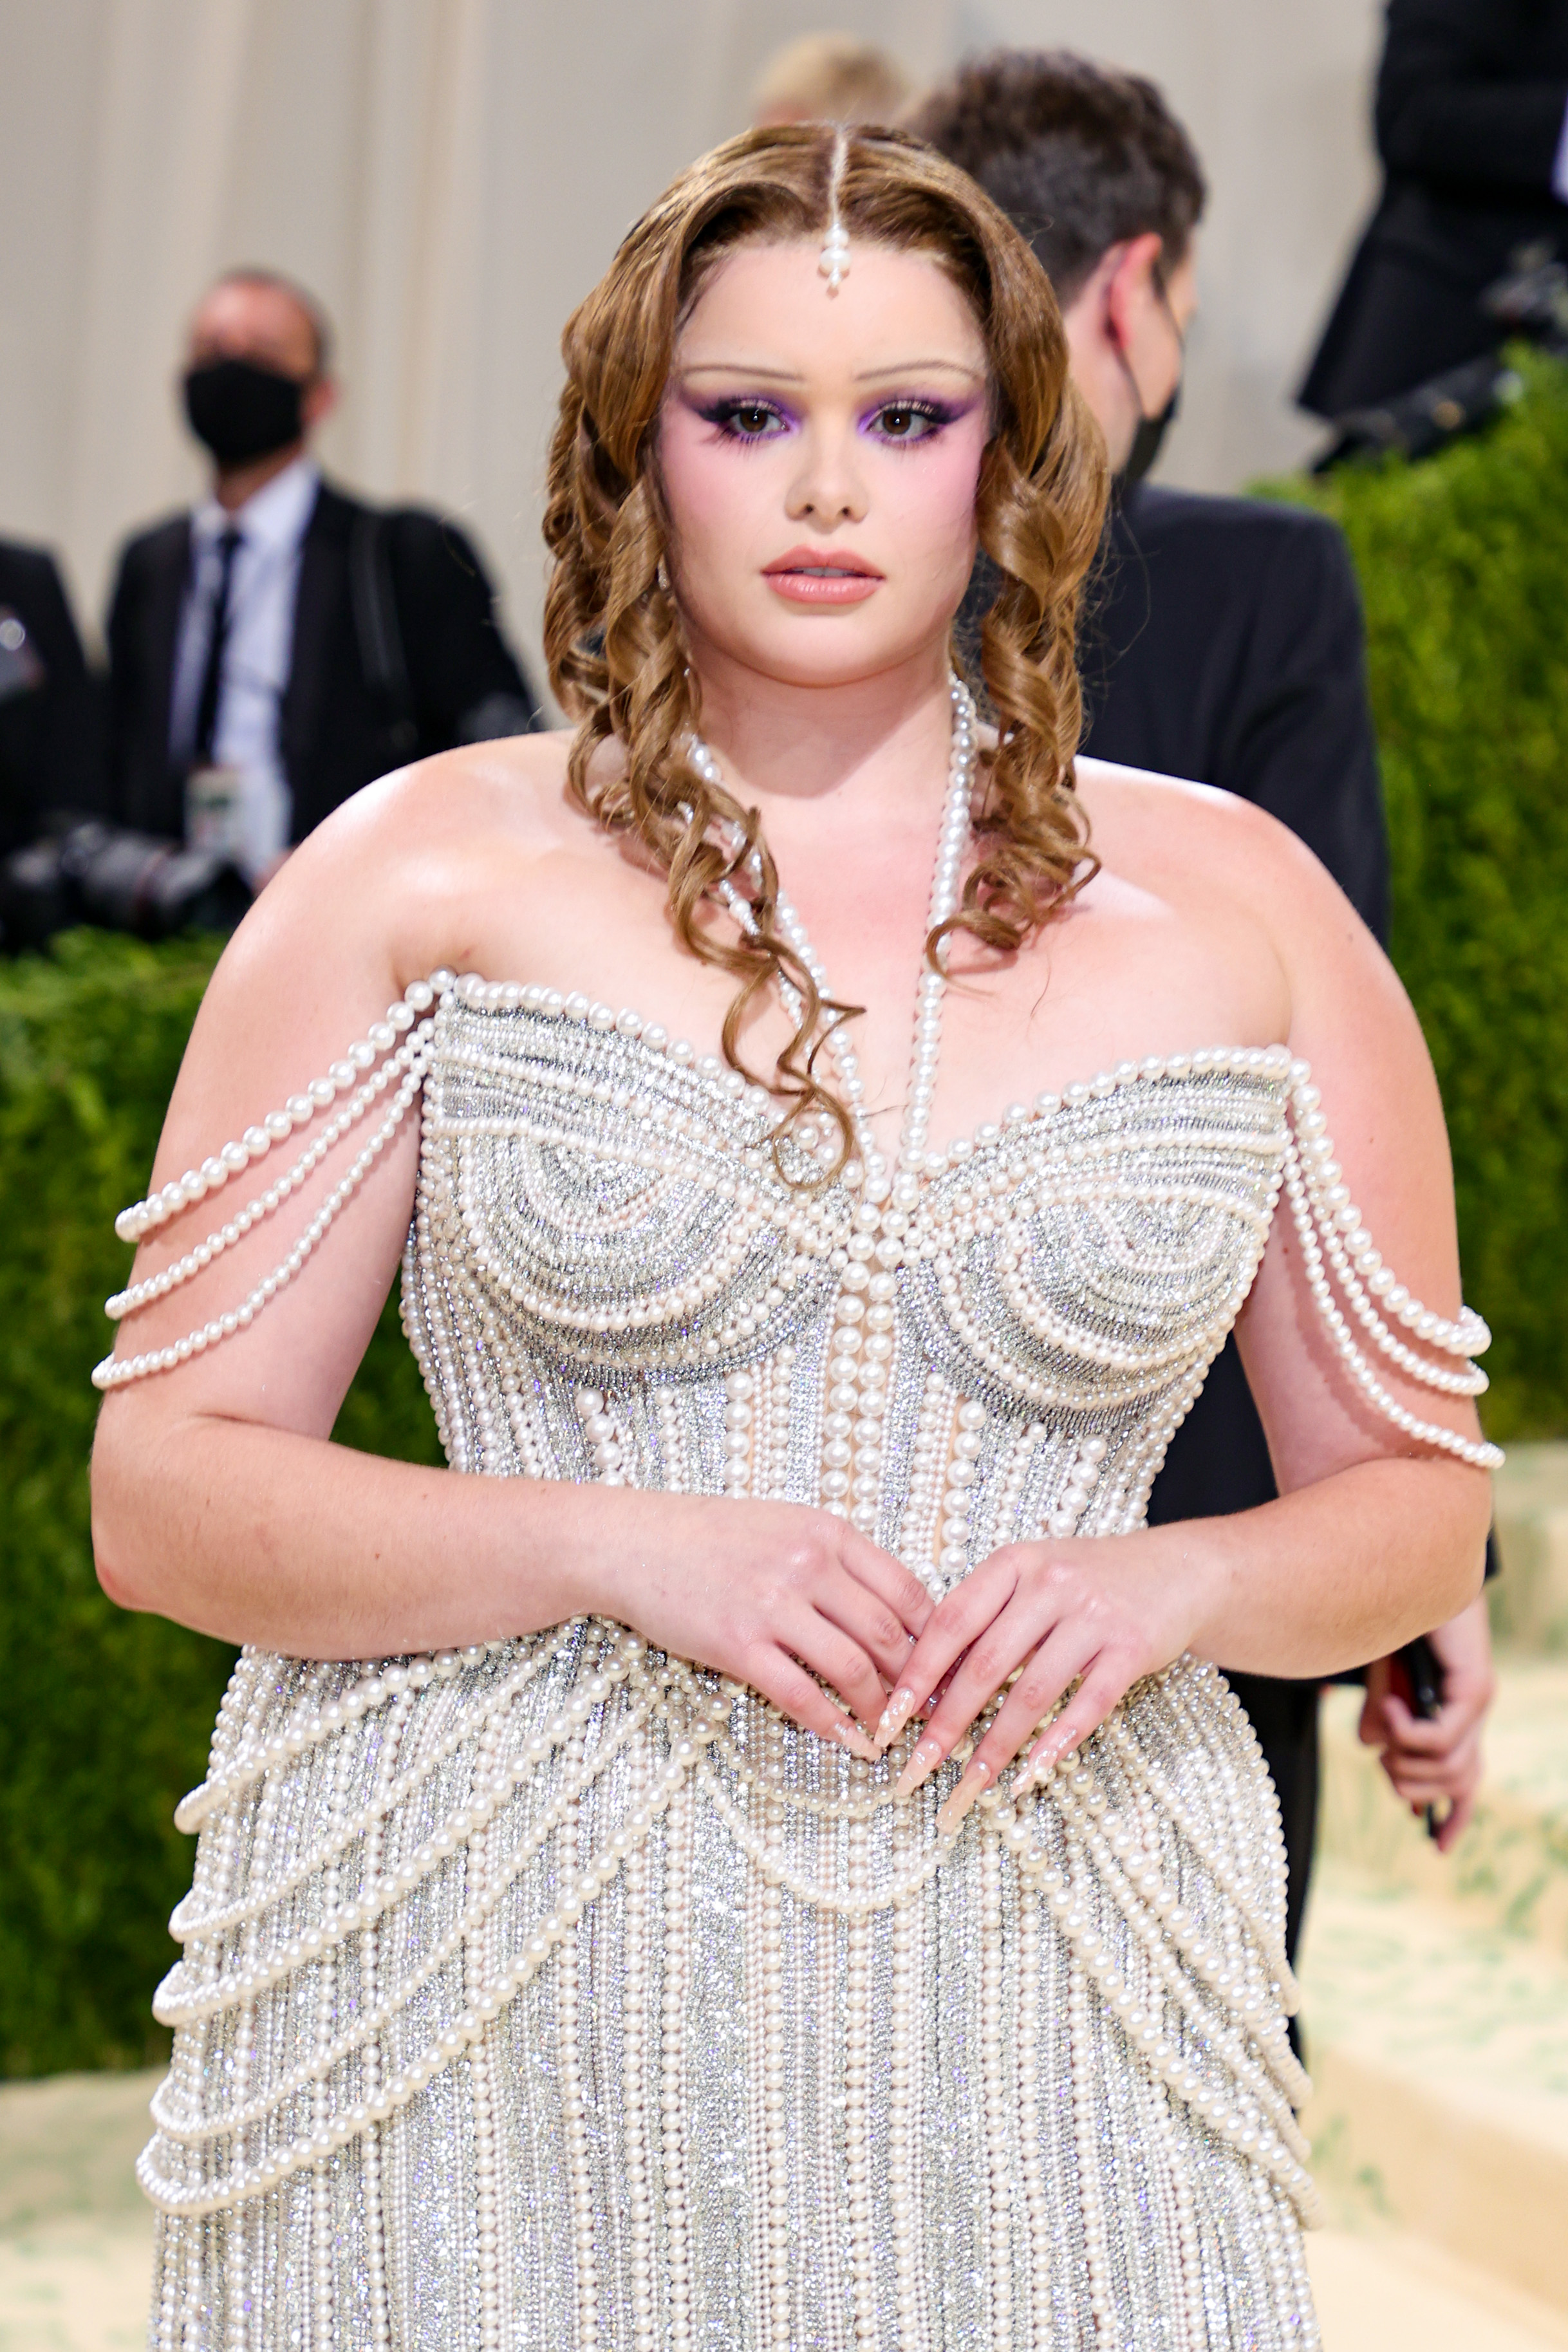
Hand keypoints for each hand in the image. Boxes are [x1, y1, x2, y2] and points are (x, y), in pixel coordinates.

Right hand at [598, 1497, 933, 1757]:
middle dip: (917, 1681)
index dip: (935, 1637)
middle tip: (929, 1712)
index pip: (907, 1590)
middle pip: (889, 1633)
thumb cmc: (710, 1538)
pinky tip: (847, 1743)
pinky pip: (800, 1694)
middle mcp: (808, 1564)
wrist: (634, 1543)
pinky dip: (831, 1725)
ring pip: (853, 1668)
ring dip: (879, 1709)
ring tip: (888, 1733)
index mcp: (827, 1532)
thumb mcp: (785, 1527)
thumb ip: (836, 1562)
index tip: (945, 1668)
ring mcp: (772, 1604)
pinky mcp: (738, 1643)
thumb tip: (890, 1616)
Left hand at [872, 1534, 1210, 1830]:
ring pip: (1032, 1691)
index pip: (951, 1621)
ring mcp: (1094, 1615)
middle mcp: (1050, 1584)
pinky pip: (1088, 1703)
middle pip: (985, 1663)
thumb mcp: (1032, 1577)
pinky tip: (1032, 1773)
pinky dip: (1057, 1741)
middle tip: (918, 1767)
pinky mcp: (1132, 1648)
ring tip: (970, 1784)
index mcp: (1014, 1564)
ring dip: (997, 1744)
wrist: (1179, 1569)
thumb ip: (986, 1617)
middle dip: (946, 1722)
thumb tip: (927, 1684)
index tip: (890, 1717)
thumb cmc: (1089, 1580)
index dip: (917, 1672)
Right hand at [1359, 1591, 1494, 1850]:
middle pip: (1458, 1784)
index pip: (1466, 1781)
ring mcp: (1478, 1702)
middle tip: (1383, 1764)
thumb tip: (1373, 1751)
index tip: (1435, 1846)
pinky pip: (1440, 1739)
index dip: (1455, 1817)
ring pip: (1448, 1769)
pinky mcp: (1475, 1688)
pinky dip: (1407, 1734)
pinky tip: (1388, 1709)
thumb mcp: (1377, 1678)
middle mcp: (1473, 1713)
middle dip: (1413, 1789)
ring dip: (1405, 1763)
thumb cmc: (1392, 1617)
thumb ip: (1378, 1716)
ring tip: (1381, 1732)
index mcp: (1453, 1715)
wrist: (1413, 1565)